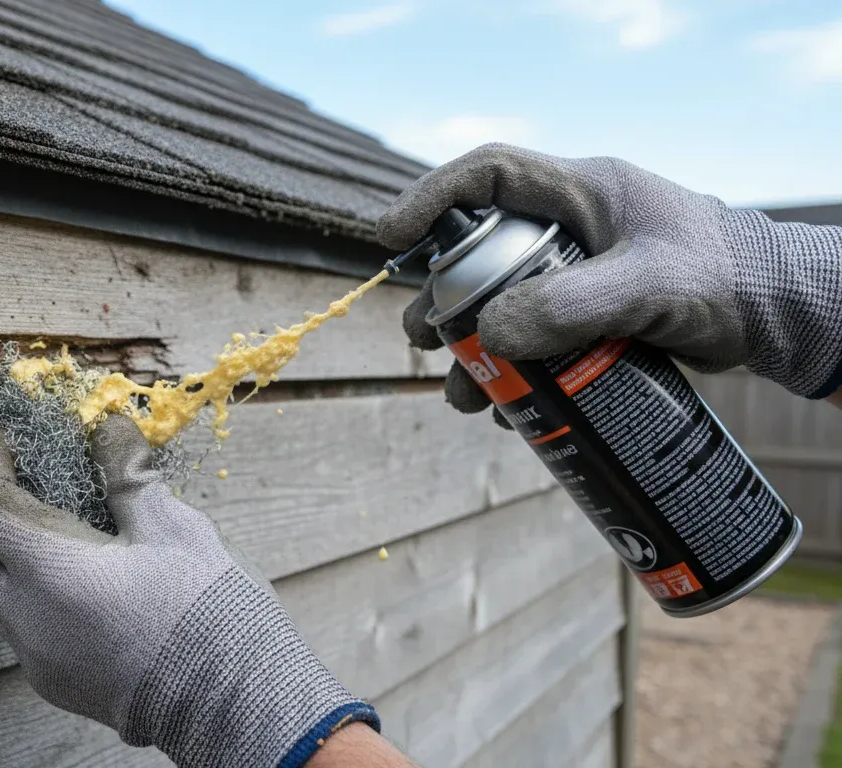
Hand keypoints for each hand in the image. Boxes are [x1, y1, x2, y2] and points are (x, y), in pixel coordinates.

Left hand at [0, 416, 380, 767]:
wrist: (232, 700)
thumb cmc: (204, 607)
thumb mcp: (170, 525)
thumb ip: (126, 472)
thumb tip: (108, 424)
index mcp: (48, 572)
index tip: (5, 440)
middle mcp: (26, 619)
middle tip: (19, 480)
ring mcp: (36, 658)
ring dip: (8, 556)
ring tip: (61, 530)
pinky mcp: (53, 684)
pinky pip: (22, 629)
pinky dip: (34, 595)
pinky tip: (84, 581)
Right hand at [379, 143, 841, 420]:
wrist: (776, 313)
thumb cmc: (723, 278)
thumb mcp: (648, 286)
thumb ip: (571, 305)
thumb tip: (490, 336)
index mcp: (580, 192)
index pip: (488, 175)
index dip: (432, 199)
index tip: (390, 236)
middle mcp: (570, 229)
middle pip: (480, 253)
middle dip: (443, 298)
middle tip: (421, 337)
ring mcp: (578, 274)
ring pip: (501, 306)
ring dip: (473, 350)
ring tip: (463, 394)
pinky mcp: (590, 316)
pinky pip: (534, 340)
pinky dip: (515, 374)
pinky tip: (509, 409)